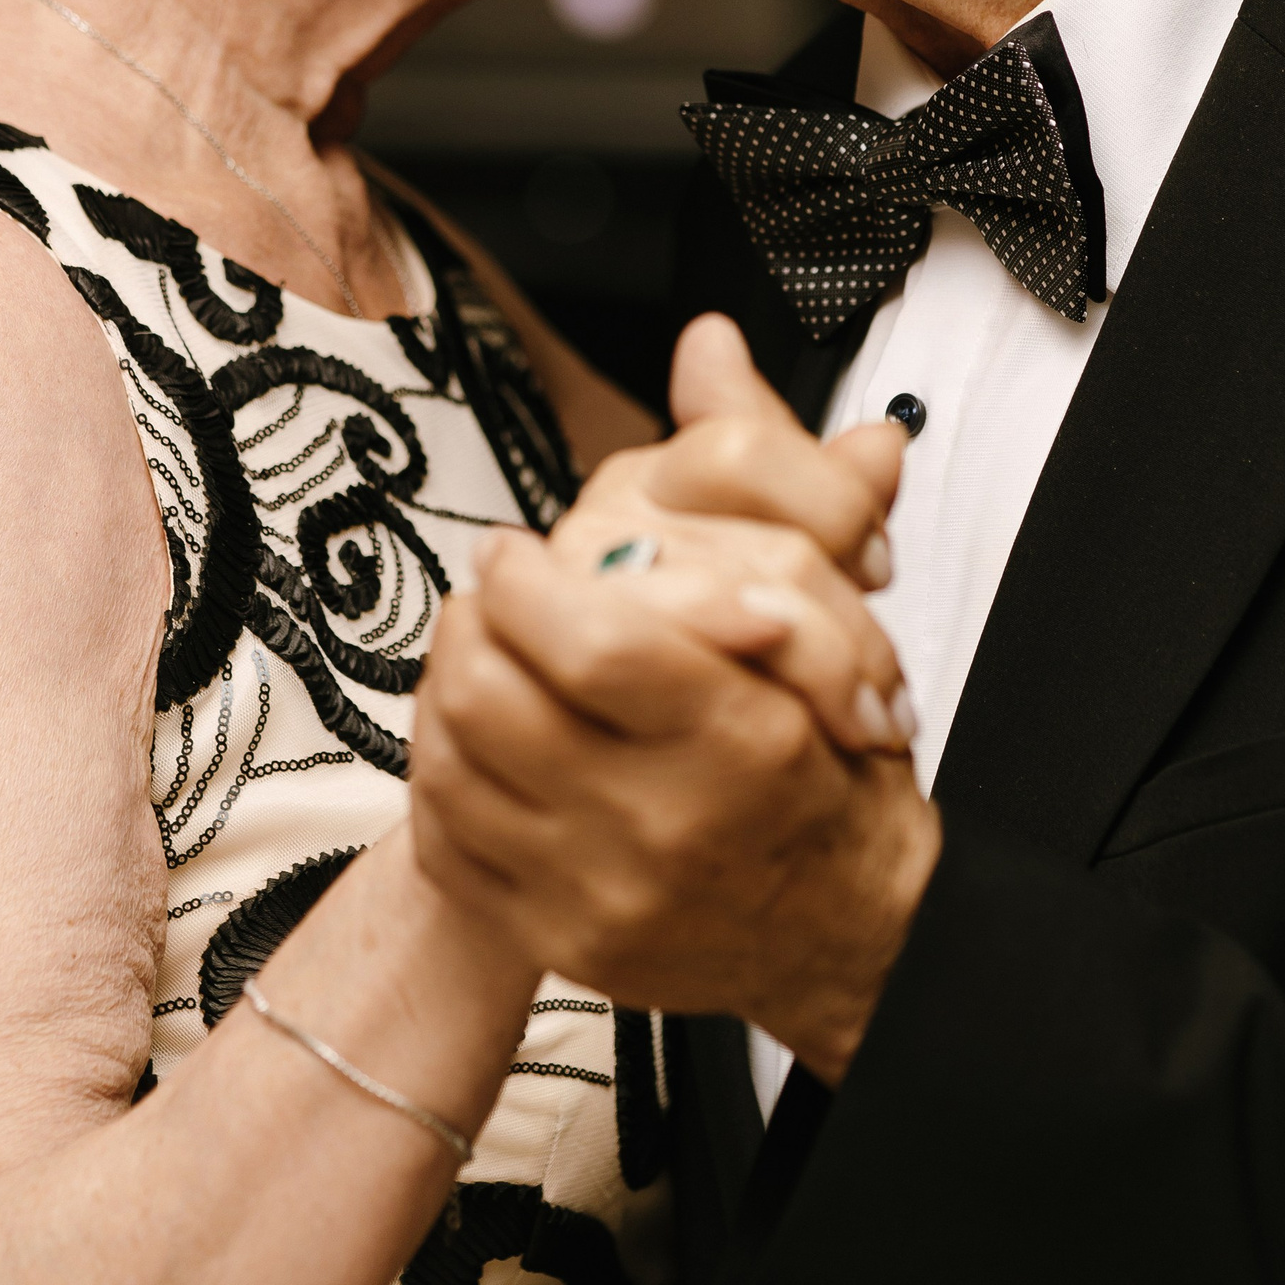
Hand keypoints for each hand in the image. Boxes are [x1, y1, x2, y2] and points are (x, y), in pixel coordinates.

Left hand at [410, 316, 940, 1083]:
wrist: (840, 934)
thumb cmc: (828, 760)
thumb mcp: (827, 609)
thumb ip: (766, 474)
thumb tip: (708, 347)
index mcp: (744, 736)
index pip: (590, 640)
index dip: (526, 579)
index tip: (519, 552)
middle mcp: (666, 824)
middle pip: (493, 697)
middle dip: (473, 623)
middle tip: (490, 593)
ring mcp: (601, 893)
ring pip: (454, 760)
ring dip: (450, 684)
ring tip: (483, 651)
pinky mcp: (553, 937)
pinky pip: (447, 838)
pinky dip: (445, 771)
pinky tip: (479, 735)